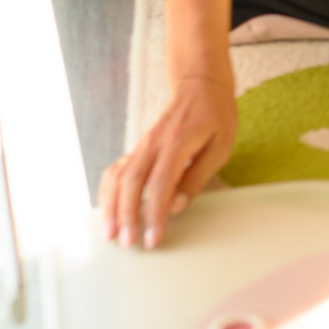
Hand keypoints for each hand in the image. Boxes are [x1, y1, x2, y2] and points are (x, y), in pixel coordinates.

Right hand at [100, 73, 239, 248]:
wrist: (200, 85)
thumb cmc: (216, 116)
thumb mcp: (221, 146)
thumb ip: (197, 176)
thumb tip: (176, 206)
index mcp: (177, 142)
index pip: (160, 184)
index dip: (154, 214)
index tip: (153, 238)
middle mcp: (153, 143)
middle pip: (132, 182)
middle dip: (126, 215)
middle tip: (127, 243)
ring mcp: (142, 145)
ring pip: (118, 177)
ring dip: (111, 206)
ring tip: (108, 233)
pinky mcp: (138, 148)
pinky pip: (116, 170)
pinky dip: (108, 191)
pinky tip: (107, 210)